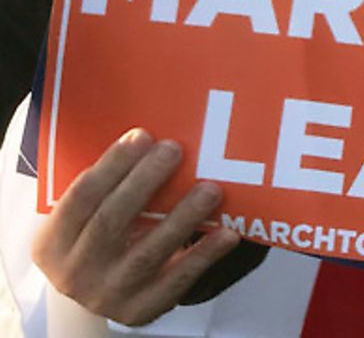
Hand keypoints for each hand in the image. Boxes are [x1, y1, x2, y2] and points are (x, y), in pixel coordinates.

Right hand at [31, 128, 241, 324]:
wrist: (98, 297)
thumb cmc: (97, 242)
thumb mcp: (82, 221)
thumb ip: (106, 188)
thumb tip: (151, 139)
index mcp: (53, 243)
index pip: (80, 197)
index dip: (111, 166)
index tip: (142, 136)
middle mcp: (75, 271)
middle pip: (111, 220)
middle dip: (144, 182)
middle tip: (174, 150)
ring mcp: (108, 294)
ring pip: (147, 252)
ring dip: (182, 218)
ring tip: (210, 189)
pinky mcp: (142, 309)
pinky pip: (177, 281)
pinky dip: (204, 255)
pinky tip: (227, 233)